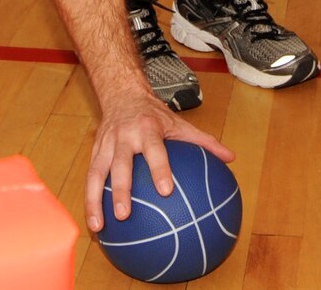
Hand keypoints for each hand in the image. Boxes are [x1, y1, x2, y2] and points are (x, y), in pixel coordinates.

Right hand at [84, 89, 234, 232]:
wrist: (122, 94)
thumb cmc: (155, 114)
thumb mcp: (180, 123)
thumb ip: (204, 141)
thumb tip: (231, 158)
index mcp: (148, 128)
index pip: (154, 149)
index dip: (159, 169)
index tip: (166, 191)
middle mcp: (124, 136)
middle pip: (120, 164)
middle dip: (121, 189)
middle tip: (125, 215)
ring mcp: (106, 144)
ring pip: (97, 173)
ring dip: (95, 200)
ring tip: (99, 226)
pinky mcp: (94, 152)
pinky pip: (90, 177)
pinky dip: (89, 200)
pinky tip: (94, 223)